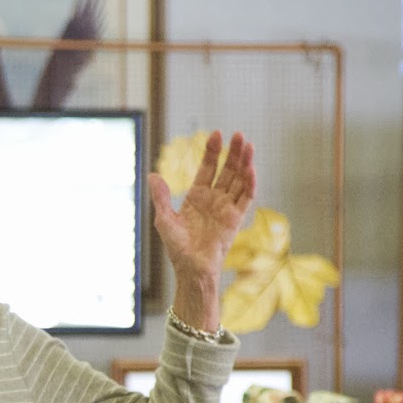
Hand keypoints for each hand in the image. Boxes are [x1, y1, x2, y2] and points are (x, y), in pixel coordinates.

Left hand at [147, 131, 255, 284]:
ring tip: (248, 145)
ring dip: (244, 163)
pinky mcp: (235, 219)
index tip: (216, 135)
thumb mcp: (164, 219)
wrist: (191, 269)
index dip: (213, 152)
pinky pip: (245, 198)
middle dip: (233, 152)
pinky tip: (250, 169)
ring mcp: (226, 208)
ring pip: (239, 180)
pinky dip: (249, 183)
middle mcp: (214, 199)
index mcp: (197, 196)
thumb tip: (151, 175)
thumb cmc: (177, 247)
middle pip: (227, 170)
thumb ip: (160, 197)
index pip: (208, 168)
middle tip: (238, 134)